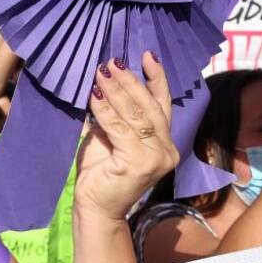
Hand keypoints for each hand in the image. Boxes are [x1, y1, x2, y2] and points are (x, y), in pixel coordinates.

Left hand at [74, 53, 178, 221]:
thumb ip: (115, 116)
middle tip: (113, 61)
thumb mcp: (110, 137)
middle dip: (130, 81)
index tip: (147, 55)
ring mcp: (157, 158)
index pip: (162, 104)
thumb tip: (104, 82)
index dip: (157, 78)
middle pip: (150, 106)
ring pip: (137, 116)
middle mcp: (167, 150)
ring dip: (117, 91)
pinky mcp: (140, 164)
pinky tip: (94, 96)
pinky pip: (120, 129)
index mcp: (164, 142)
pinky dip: (106, 111)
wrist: (95, 208)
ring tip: (101, 72)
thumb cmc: (101, 173)